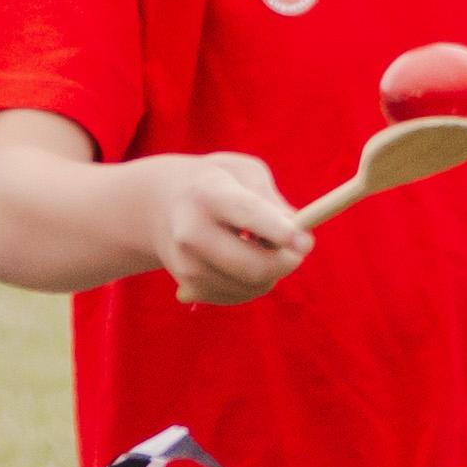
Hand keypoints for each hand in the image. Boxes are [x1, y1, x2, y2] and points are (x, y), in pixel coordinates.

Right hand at [148, 153, 311, 304]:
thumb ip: (273, 199)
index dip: (278, 231)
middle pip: (253, 266)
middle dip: (287, 261)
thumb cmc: (216, 183)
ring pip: (252, 285)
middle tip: (301, 247)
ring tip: (262, 245)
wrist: (161, 205)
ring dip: (272, 271)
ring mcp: (188, 265)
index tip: (305, 240)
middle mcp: (191, 233)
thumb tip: (298, 235)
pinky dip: (254, 281)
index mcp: (208, 194)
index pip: (246, 214)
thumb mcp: (243, 172)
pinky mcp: (190, 287)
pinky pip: (241, 295)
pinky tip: (243, 258)